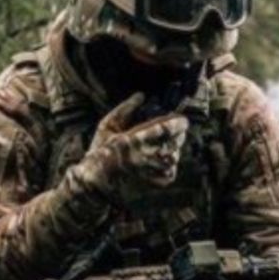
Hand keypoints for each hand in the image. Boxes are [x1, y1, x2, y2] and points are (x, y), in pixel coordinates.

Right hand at [74, 93, 189, 205]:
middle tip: (175, 130)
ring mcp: (151, 172)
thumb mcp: (107, 126)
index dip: (178, 122)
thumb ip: (125, 109)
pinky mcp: (156, 183)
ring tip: (164, 145)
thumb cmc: (100, 152)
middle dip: (178, 134)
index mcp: (131, 141)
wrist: (96, 185)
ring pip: (175, 155)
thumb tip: (141, 95)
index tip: (182, 119)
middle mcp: (144, 157)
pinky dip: (169, 163)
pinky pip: (171, 170)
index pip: (165, 129)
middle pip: (174, 141)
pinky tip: (160, 160)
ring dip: (173, 148)